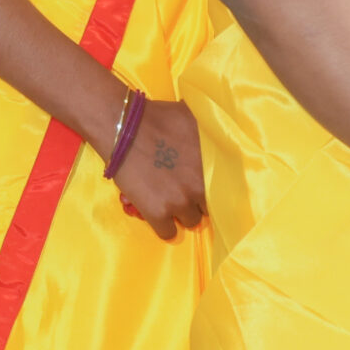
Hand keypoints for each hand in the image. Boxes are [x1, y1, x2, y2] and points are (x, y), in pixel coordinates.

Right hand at [108, 97, 204, 240]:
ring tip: (166, 199)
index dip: (211, 189)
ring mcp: (181, 202)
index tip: (200, 186)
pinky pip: (168, 233)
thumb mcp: (195, 118)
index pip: (226, 192)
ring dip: (180, 213)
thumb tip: (218, 134)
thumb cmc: (157, 117)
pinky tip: (155, 212)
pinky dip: (162, 225)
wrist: (122, 127)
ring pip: (190, 221)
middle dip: (196, 201)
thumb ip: (210, 134)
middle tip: (181, 190)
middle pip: (208, 208)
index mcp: (215, 166)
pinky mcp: (159, 214)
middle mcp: (202, 187)